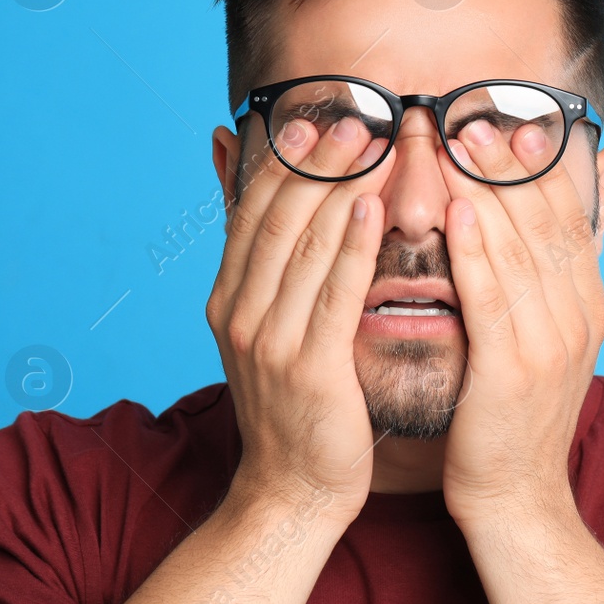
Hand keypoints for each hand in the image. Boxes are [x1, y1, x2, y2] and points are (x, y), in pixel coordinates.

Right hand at [206, 116, 393, 524]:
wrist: (293, 490)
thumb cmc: (296, 401)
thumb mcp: (267, 322)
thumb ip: (264, 255)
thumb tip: (232, 171)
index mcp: (230, 296)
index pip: (253, 210)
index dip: (284, 160)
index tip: (314, 115)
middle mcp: (240, 312)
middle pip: (278, 218)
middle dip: (317, 162)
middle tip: (353, 114)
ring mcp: (270, 341)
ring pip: (306, 247)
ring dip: (340, 189)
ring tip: (372, 141)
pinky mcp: (307, 368)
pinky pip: (333, 295)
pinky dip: (352, 248)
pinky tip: (373, 210)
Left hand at [437, 121, 603, 527]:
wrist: (517, 499)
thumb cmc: (518, 412)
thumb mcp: (553, 332)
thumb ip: (561, 265)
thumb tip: (596, 192)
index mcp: (590, 302)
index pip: (569, 214)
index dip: (541, 163)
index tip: (510, 115)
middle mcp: (580, 316)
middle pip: (547, 221)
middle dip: (510, 163)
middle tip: (476, 110)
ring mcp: (552, 343)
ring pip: (521, 249)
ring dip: (488, 189)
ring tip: (458, 140)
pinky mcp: (514, 371)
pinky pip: (494, 298)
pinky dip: (478, 250)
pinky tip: (458, 211)